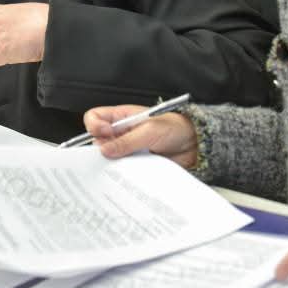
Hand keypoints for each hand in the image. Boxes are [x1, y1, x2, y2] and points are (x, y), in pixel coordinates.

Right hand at [83, 105, 197, 168]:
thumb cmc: (175, 128)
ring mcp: (126, 147)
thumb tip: (104, 150)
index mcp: (121, 116)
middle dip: (100, 147)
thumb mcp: (149, 131)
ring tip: (125, 162)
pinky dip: (122, 171)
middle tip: (112, 153)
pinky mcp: (133, 161)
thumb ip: (126, 141)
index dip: (94, 125)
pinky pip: (120, 168)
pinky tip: (129, 171)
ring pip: (107, 156)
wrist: (193, 144)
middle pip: (96, 139)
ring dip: (112, 161)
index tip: (105, 133)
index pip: (95, 117)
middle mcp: (120, 132)